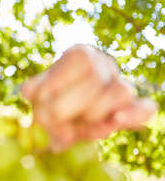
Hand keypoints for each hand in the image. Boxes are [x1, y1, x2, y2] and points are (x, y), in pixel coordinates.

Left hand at [22, 44, 157, 150]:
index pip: (82, 61)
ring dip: (93, 114)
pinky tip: (116, 119)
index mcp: (81, 55)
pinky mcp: (132, 110)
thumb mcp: (36, 94)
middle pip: (97, 78)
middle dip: (69, 105)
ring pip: (121, 91)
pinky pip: (145, 109)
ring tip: (73, 125)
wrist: (60, 122)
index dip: (60, 84)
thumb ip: (35, 92)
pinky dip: (134, 115)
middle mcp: (106, 65)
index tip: (40, 102)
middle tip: (51, 120)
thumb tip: (34, 94)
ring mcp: (122, 86)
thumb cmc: (48, 103)